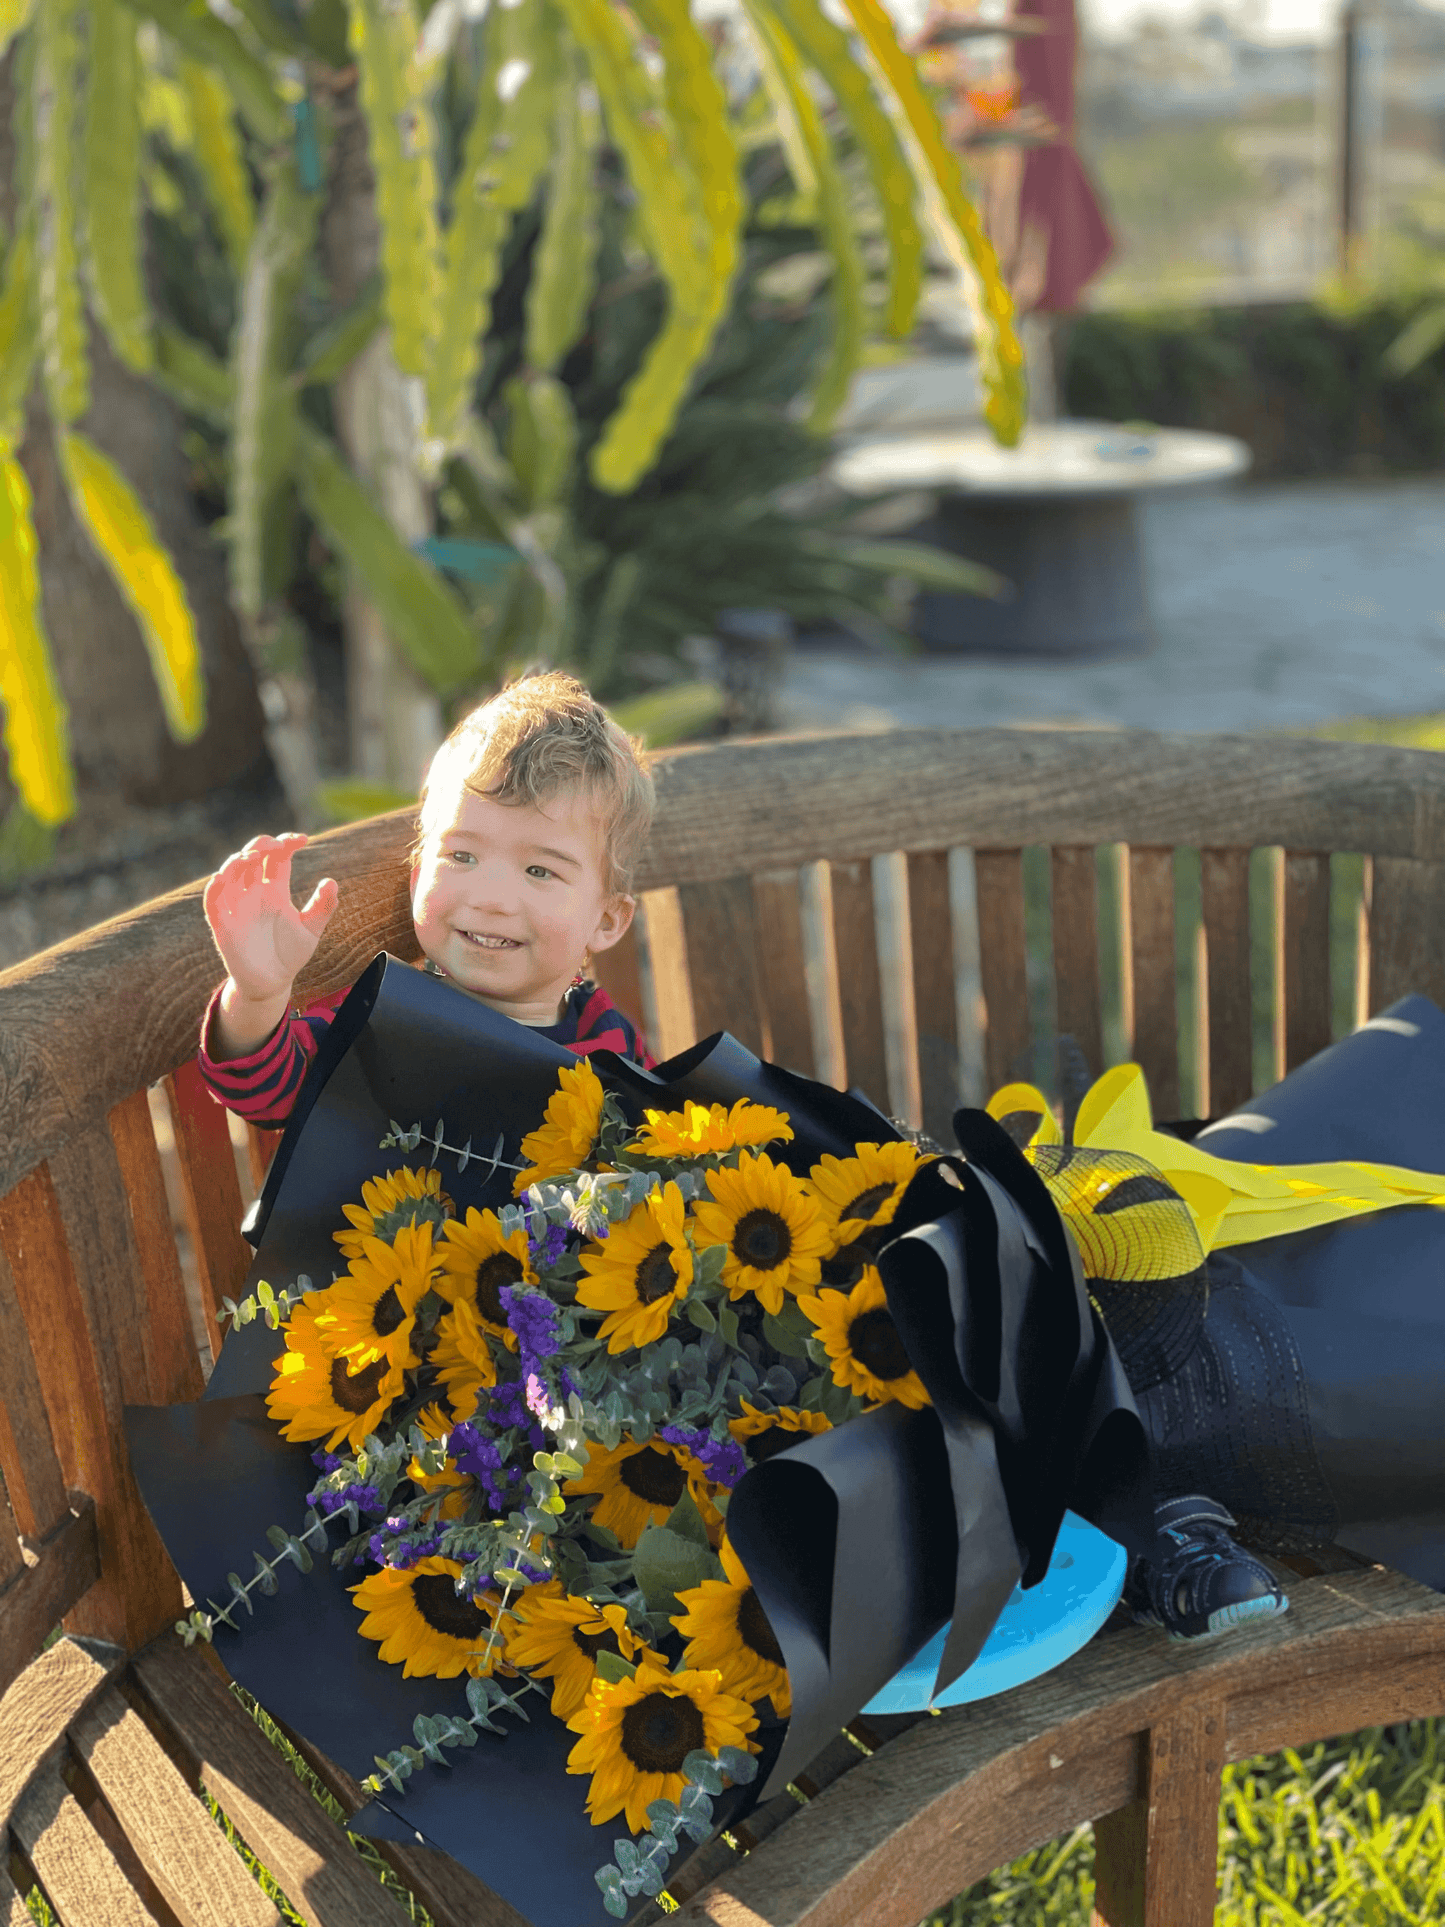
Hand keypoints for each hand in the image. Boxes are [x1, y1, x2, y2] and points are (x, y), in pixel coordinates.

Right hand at [203, 833, 338, 1007]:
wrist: (273, 983)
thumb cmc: (290, 954)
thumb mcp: (311, 930)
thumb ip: (322, 907)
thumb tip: (331, 882)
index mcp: (275, 890)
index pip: (277, 857)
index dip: (287, 843)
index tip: (304, 839)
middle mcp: (253, 893)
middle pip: (251, 857)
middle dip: (262, 845)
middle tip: (279, 845)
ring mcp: (236, 907)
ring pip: (229, 873)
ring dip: (237, 861)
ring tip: (252, 856)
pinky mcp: (223, 925)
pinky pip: (212, 902)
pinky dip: (214, 888)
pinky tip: (221, 877)